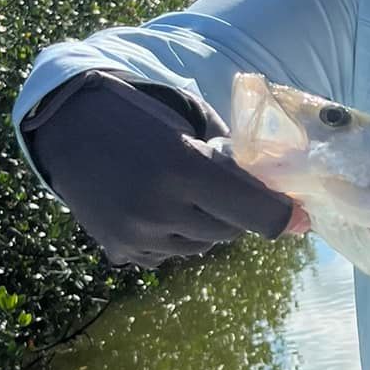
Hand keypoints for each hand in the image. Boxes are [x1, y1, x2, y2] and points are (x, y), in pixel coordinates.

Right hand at [21, 69, 306, 266]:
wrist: (67, 126)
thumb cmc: (138, 116)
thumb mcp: (190, 123)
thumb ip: (233, 158)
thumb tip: (280, 195)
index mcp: (183, 166)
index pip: (257, 213)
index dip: (285, 217)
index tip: (302, 217)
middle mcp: (160, 208)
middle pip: (232, 231)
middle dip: (237, 211)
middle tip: (221, 185)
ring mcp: (138, 235)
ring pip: (202, 244)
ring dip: (205, 224)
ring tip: (181, 191)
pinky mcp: (121, 250)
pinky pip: (170, 253)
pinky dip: (174, 235)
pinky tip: (154, 205)